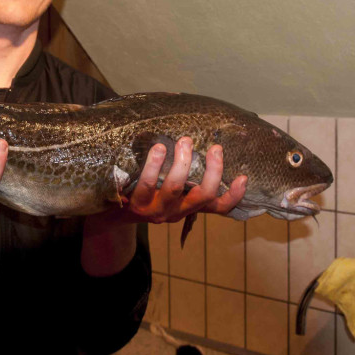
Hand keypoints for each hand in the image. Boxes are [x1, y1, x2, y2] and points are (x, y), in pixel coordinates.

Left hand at [82, 138, 245, 275]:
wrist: (111, 213)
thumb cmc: (146, 193)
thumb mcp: (169, 189)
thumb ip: (185, 174)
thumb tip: (198, 141)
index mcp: (188, 207)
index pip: (218, 207)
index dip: (233, 196)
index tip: (243, 177)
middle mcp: (177, 212)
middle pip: (203, 196)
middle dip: (212, 171)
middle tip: (215, 148)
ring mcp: (157, 210)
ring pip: (176, 188)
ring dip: (182, 163)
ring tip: (185, 141)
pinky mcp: (136, 205)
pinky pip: (148, 184)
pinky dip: (154, 165)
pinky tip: (159, 149)